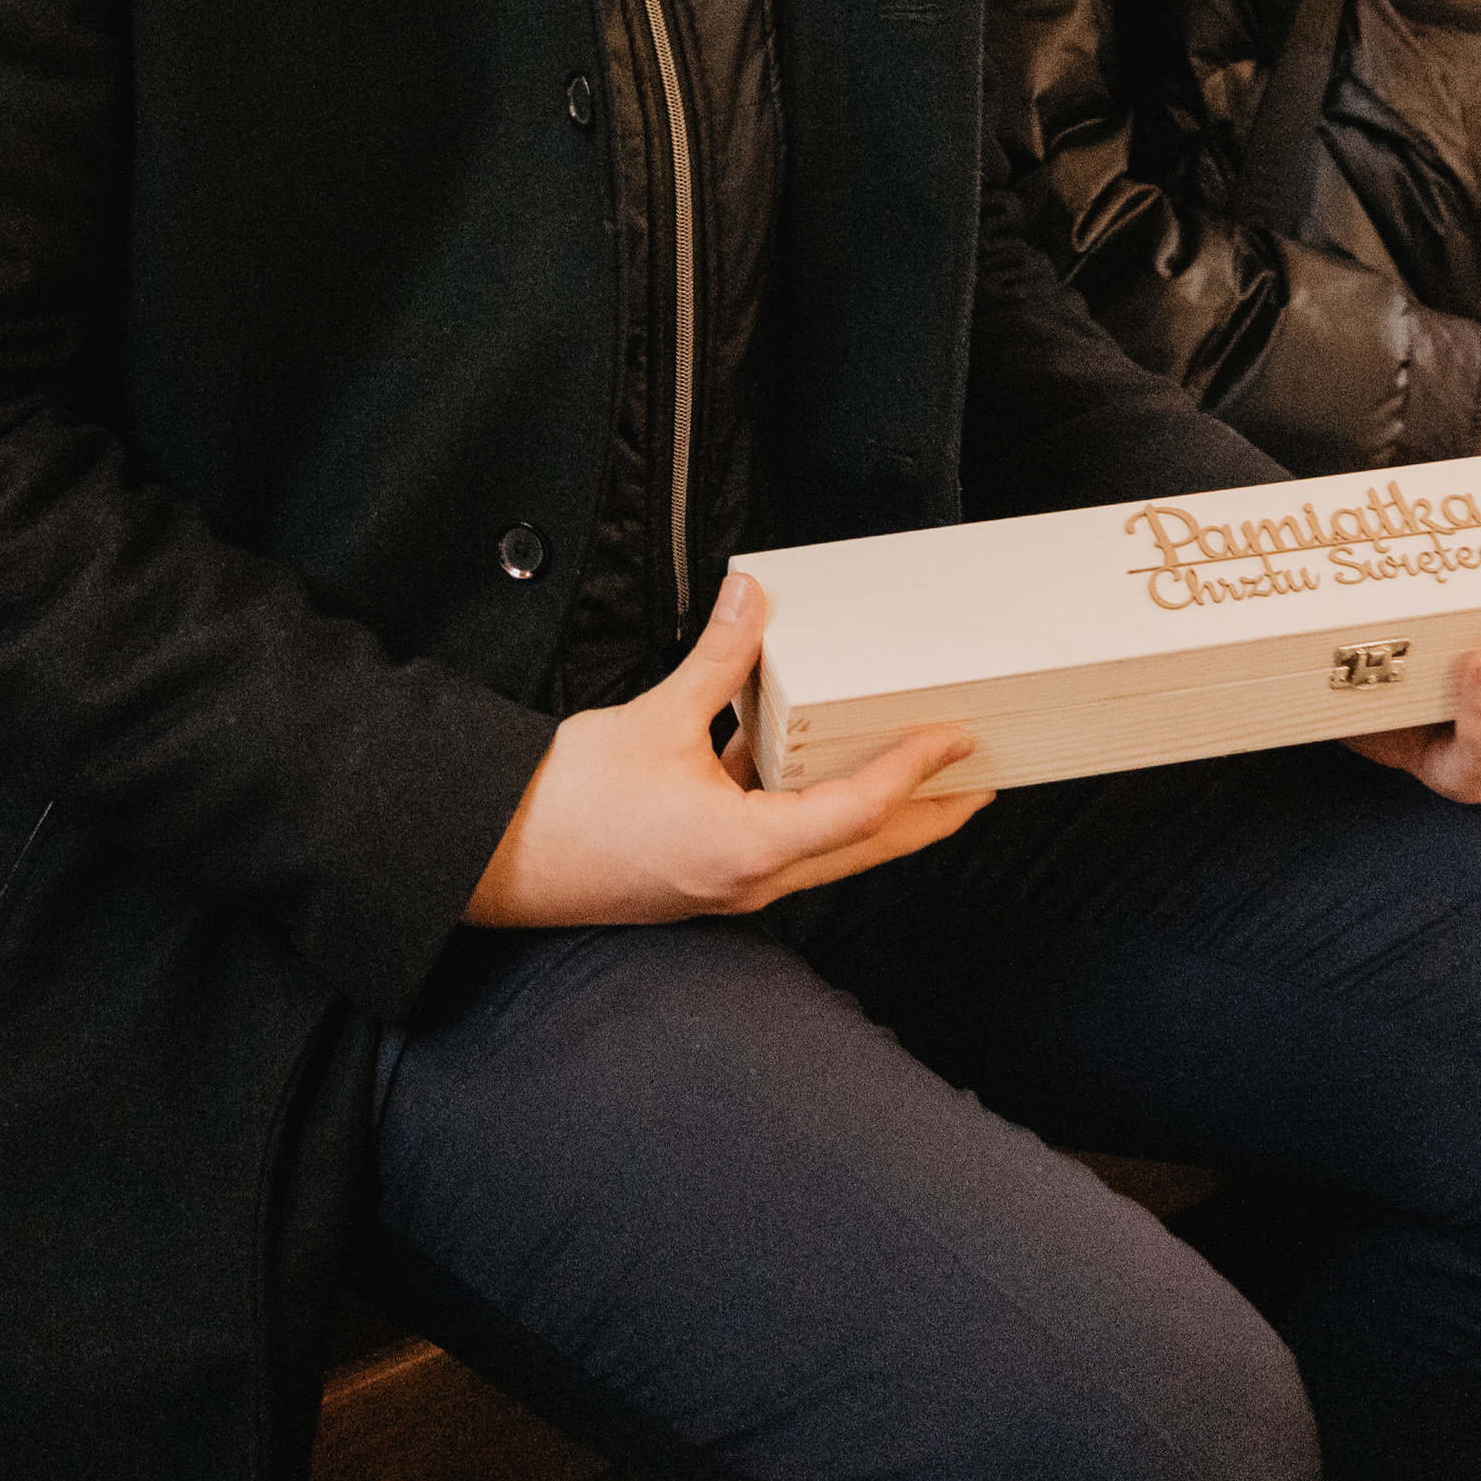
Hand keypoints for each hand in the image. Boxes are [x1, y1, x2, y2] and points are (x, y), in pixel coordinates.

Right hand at [464, 570, 992, 927]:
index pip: (858, 809)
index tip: (956, 738)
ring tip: (921, 772)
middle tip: (982, 781)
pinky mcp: (707, 874)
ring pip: (828, 848)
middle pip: (865, 848)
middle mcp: (752, 880)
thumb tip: (750, 596)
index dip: (914, 771)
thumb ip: (715, 661)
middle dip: (928, 815)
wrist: (499, 860)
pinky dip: (816, 806)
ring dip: (878, 813)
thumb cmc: (570, 805)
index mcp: (748, 848)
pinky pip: (783, 839)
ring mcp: (730, 884)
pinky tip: (814, 760)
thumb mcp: (652, 719)